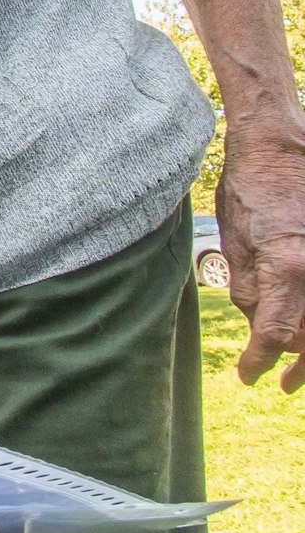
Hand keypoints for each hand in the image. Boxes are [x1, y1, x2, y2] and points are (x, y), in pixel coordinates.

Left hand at [217, 118, 304, 391]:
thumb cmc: (249, 191)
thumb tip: (261, 326)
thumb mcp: (233, 242)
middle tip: (284, 385)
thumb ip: (248, 288)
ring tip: (302, 367)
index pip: (274, 332)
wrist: (279, 147)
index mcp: (285, 266)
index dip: (260, 360)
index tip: (249, 376)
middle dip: (301, 369)